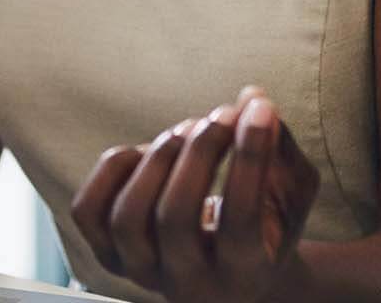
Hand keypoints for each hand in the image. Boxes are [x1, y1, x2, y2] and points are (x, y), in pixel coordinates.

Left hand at [71, 87, 320, 302]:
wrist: (230, 273)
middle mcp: (187, 283)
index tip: (260, 111)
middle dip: (199, 153)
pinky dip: (114, 169)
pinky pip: (89, 210)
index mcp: (243, 274)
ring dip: (158, 159)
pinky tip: (147, 150)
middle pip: (176, 218)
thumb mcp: (292, 193)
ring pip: (129, 218)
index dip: (249, 160)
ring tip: (188, 128)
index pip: (240, 221)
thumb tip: (252, 98)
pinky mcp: (108, 252)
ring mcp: (141, 270)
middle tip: (221, 115)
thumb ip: (281, 148)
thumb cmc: (267, 223)